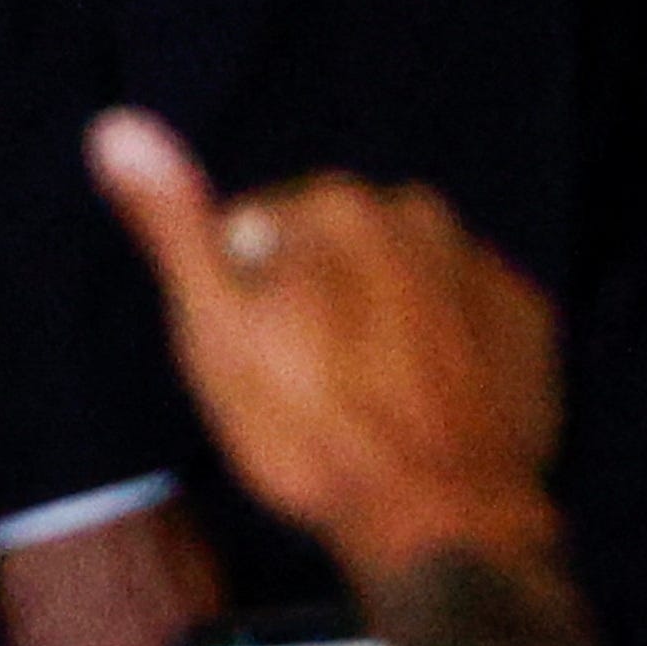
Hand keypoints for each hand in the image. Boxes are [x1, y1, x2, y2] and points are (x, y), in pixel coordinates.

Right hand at [87, 109, 564, 585]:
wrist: (441, 518)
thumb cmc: (310, 429)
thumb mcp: (213, 328)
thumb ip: (175, 224)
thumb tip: (116, 126)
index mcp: (334, 205)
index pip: (258, 227)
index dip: (242, 293)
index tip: (252, 355)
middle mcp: (419, 214)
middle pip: (335, 246)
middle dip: (314, 295)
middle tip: (303, 382)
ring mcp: (482, 267)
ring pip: (399, 277)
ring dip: (379, 317)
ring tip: (363, 397)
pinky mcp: (530, 321)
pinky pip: (462, 312)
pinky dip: (441, 343)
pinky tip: (419, 399)